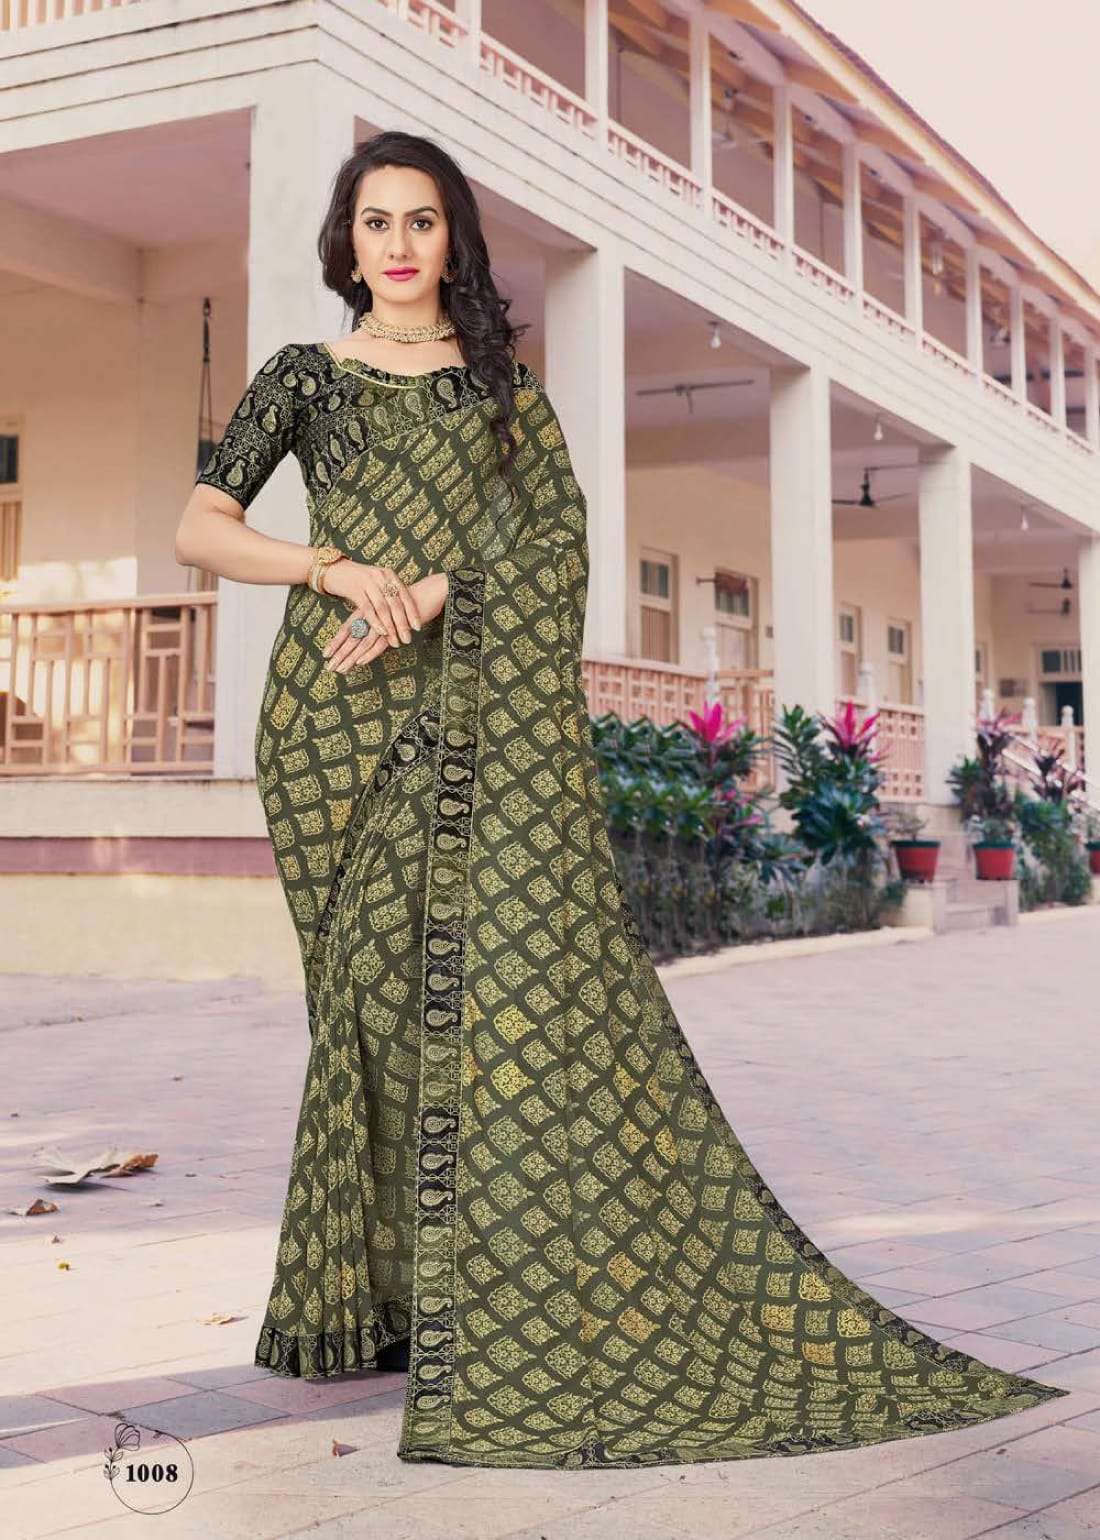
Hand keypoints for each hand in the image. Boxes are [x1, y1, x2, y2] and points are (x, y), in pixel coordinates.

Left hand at [322, 569, 448, 672]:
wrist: (428, 592)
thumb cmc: (409, 602)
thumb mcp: (388, 610)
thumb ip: (378, 620)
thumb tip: (369, 631)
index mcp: (368, 611)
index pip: (348, 628)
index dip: (336, 642)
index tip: (326, 654)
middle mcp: (372, 616)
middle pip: (351, 638)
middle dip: (339, 654)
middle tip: (329, 668)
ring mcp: (383, 622)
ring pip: (362, 642)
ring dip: (350, 657)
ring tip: (340, 670)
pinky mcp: (395, 628)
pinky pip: (379, 642)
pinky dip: (369, 653)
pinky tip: (360, 662)